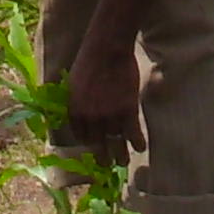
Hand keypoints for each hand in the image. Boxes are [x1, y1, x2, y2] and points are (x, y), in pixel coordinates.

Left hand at [59, 45, 144, 161]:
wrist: (107, 49)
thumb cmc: (89, 61)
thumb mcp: (73, 84)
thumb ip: (75, 102)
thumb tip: (77, 113)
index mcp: (75, 112)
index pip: (81, 137)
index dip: (89, 144)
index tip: (95, 147)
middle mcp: (90, 119)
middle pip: (97, 145)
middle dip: (103, 158)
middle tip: (107, 164)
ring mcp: (109, 116)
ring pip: (116, 144)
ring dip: (121, 156)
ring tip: (123, 162)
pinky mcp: (128, 111)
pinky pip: (133, 134)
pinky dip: (137, 143)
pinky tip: (140, 148)